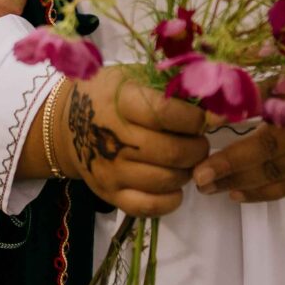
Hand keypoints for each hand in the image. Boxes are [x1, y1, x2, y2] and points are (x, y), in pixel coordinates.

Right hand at [56, 66, 209, 218]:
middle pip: (173, 152)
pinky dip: (171, 199)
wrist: (66, 124)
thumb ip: (172, 88)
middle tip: (198, 141)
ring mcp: (110, 169)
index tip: (204, 118)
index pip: (167, 114)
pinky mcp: (109, 194)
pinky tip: (174, 185)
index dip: (195, 118)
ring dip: (187, 171)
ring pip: (168, 180)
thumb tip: (218, 108)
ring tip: (184, 160)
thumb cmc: (109, 95)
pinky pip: (150, 206)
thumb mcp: (134, 77)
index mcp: (120, 101)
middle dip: (198, 148)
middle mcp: (113, 137)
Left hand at [192, 76, 284, 203]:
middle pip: (273, 154)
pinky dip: (266, 192)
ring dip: (243, 184)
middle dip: (233, 167)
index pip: (269, 121)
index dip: (238, 131)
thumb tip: (212, 103)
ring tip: (209, 188)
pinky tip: (238, 194)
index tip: (203, 135)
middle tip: (198, 176)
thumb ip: (258, 86)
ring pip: (282, 175)